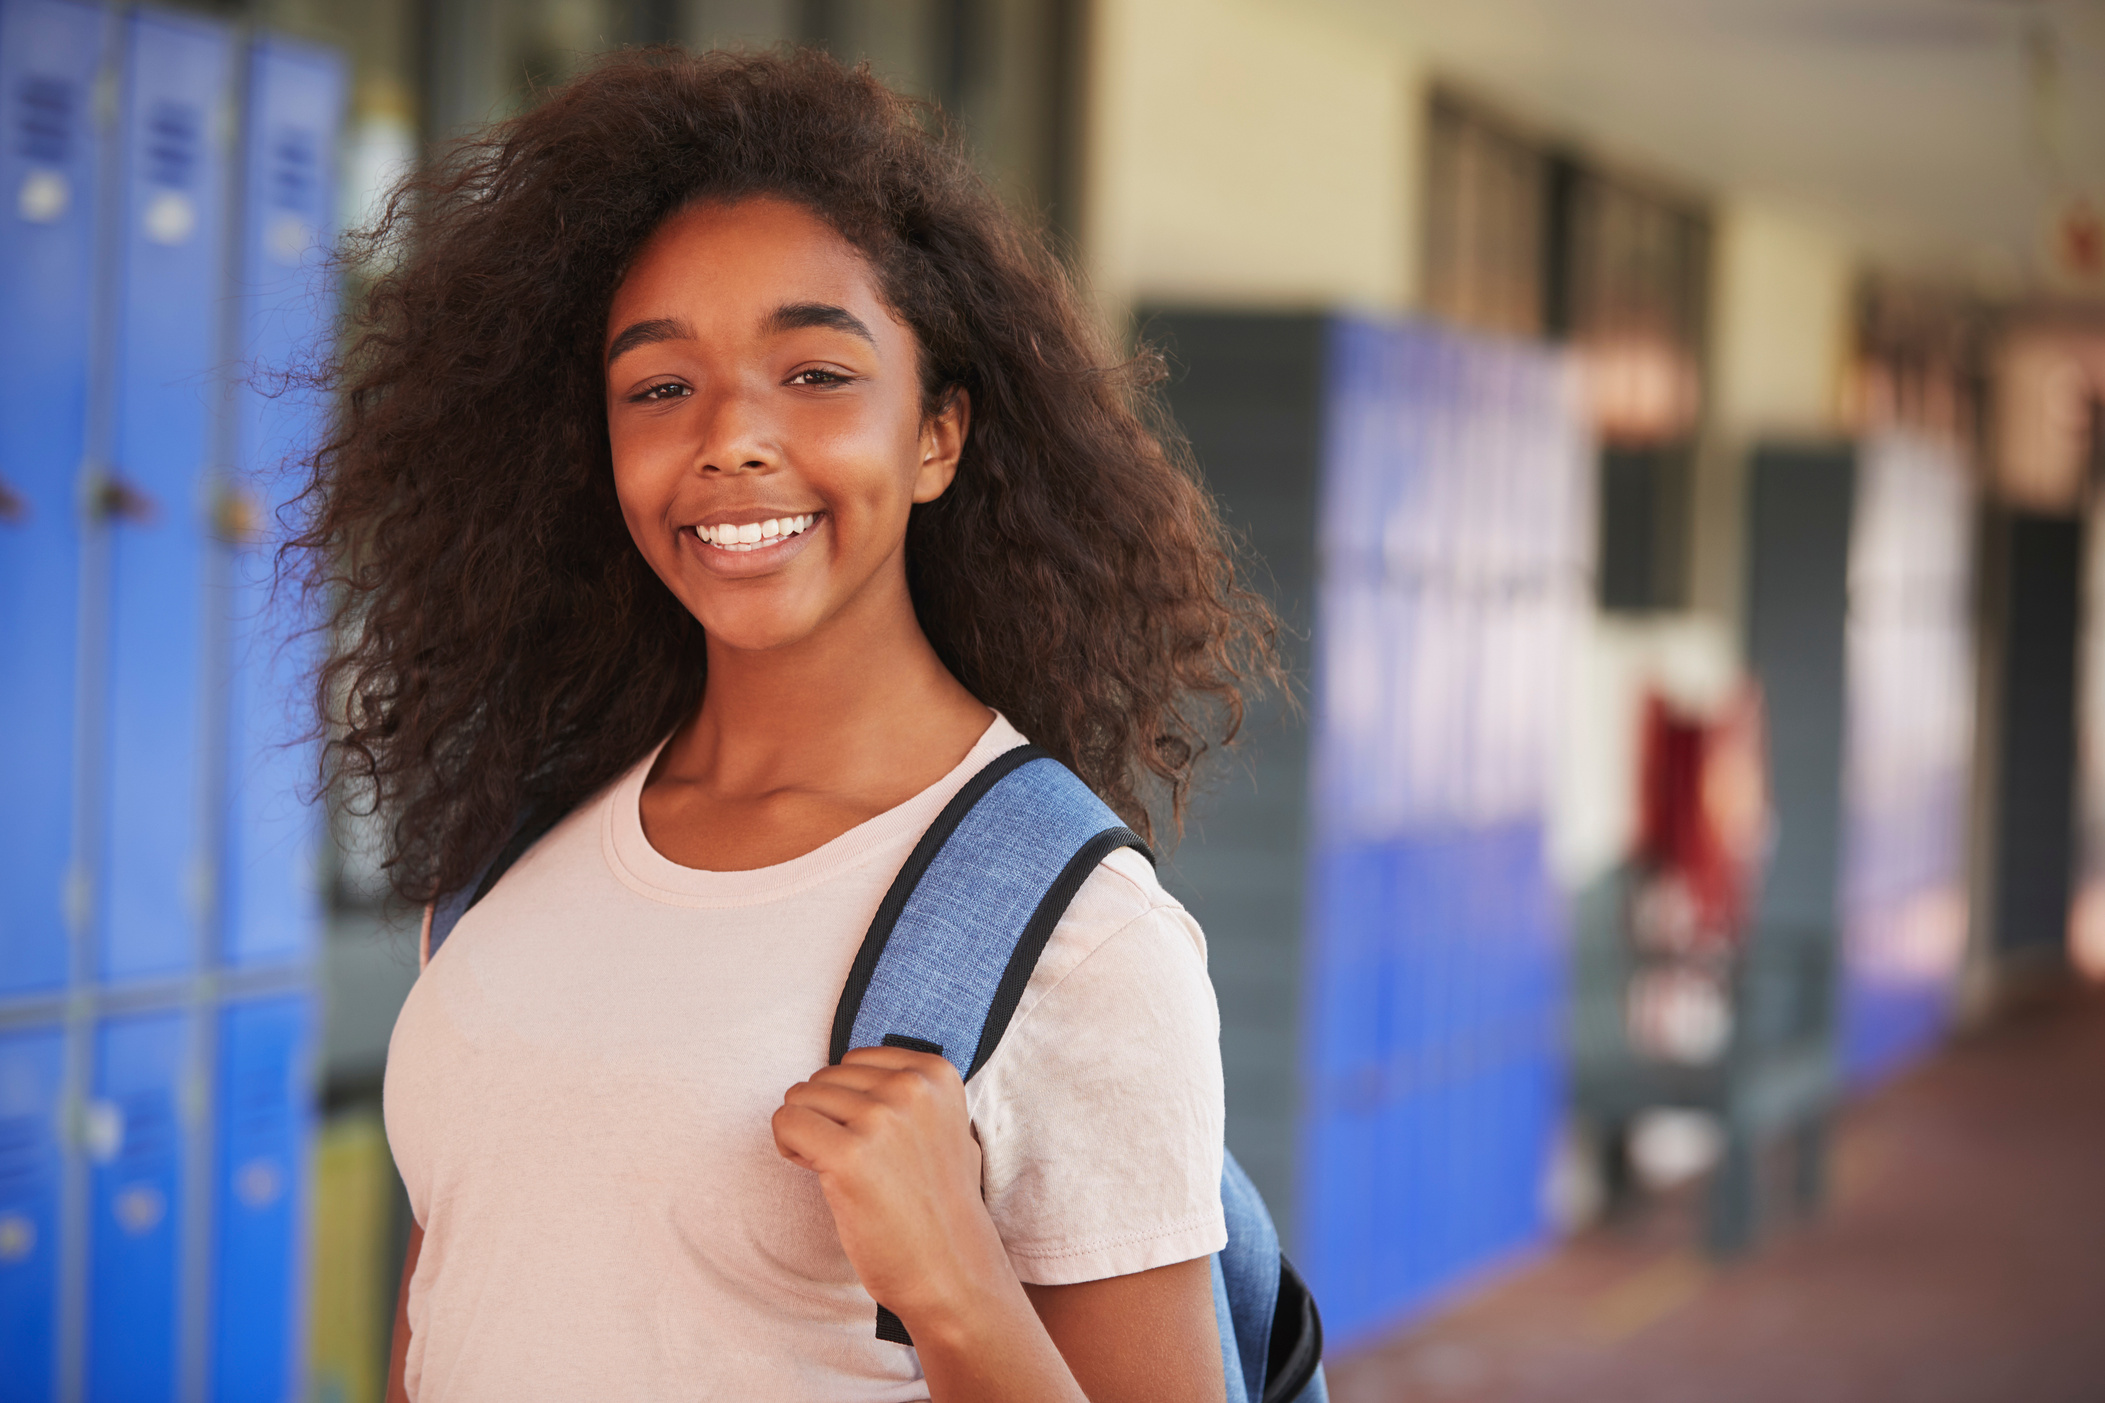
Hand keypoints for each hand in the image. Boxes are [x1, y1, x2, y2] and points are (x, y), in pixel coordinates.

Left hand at [772, 1046, 1015, 1329]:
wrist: (951, 1269)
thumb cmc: (939, 1204)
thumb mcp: (944, 1126)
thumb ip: (910, 1092)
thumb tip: (853, 1069)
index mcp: (935, 1073)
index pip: (854, 1060)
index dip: (848, 1100)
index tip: (869, 1138)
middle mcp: (910, 1088)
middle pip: (823, 1078)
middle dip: (825, 1117)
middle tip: (853, 1161)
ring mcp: (881, 1119)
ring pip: (799, 1097)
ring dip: (806, 1134)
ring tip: (840, 1170)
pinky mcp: (849, 1156)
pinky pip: (786, 1123)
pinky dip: (789, 1147)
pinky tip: (817, 1173)